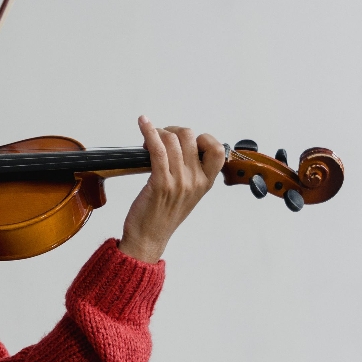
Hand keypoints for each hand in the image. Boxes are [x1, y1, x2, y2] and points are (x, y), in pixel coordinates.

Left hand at [118, 116, 224, 263]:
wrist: (148, 239)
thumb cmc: (161, 217)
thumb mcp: (186, 196)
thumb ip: (190, 174)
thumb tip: (181, 148)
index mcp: (205, 183)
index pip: (218, 149)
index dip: (202, 138)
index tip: (185, 142)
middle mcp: (195, 181)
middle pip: (190, 137)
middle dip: (173, 131)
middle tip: (160, 139)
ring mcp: (179, 182)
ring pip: (173, 140)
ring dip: (158, 132)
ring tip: (148, 138)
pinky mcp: (160, 183)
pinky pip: (157, 149)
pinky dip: (149, 132)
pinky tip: (143, 123)